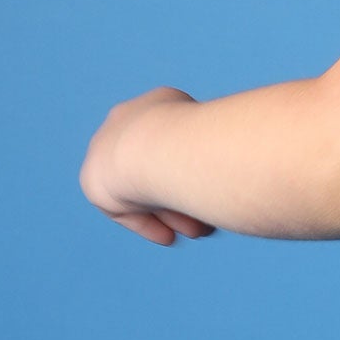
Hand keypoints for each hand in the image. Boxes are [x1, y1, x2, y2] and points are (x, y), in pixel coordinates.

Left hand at [80, 88, 216, 245]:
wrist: (156, 146)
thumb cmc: (202, 138)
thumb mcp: (224, 137)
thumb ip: (223, 149)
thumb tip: (245, 169)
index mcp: (159, 103)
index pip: (175, 142)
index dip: (194, 171)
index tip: (210, 191)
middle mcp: (128, 121)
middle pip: (158, 169)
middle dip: (183, 195)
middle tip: (208, 214)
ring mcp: (106, 149)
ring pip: (143, 189)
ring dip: (170, 212)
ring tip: (195, 231)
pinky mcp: (94, 179)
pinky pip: (122, 207)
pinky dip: (147, 223)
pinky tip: (169, 237)